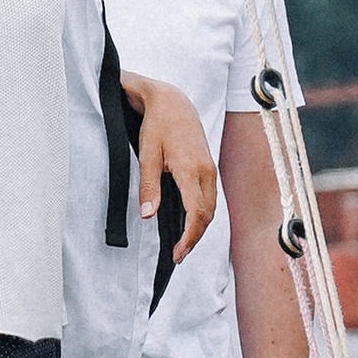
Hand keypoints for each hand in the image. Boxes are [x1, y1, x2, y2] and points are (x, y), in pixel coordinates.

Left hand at [122, 74, 217, 260]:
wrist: (173, 102)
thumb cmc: (157, 126)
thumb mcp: (147, 155)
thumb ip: (149, 186)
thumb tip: (147, 215)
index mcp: (191, 170)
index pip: (196, 213)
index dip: (189, 237)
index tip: (177, 253)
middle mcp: (206, 172)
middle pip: (207, 215)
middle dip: (194, 238)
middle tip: (177, 256)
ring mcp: (209, 169)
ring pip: (210, 208)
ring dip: (198, 228)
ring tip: (182, 245)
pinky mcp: (208, 168)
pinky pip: (208, 198)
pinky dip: (200, 215)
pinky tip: (188, 223)